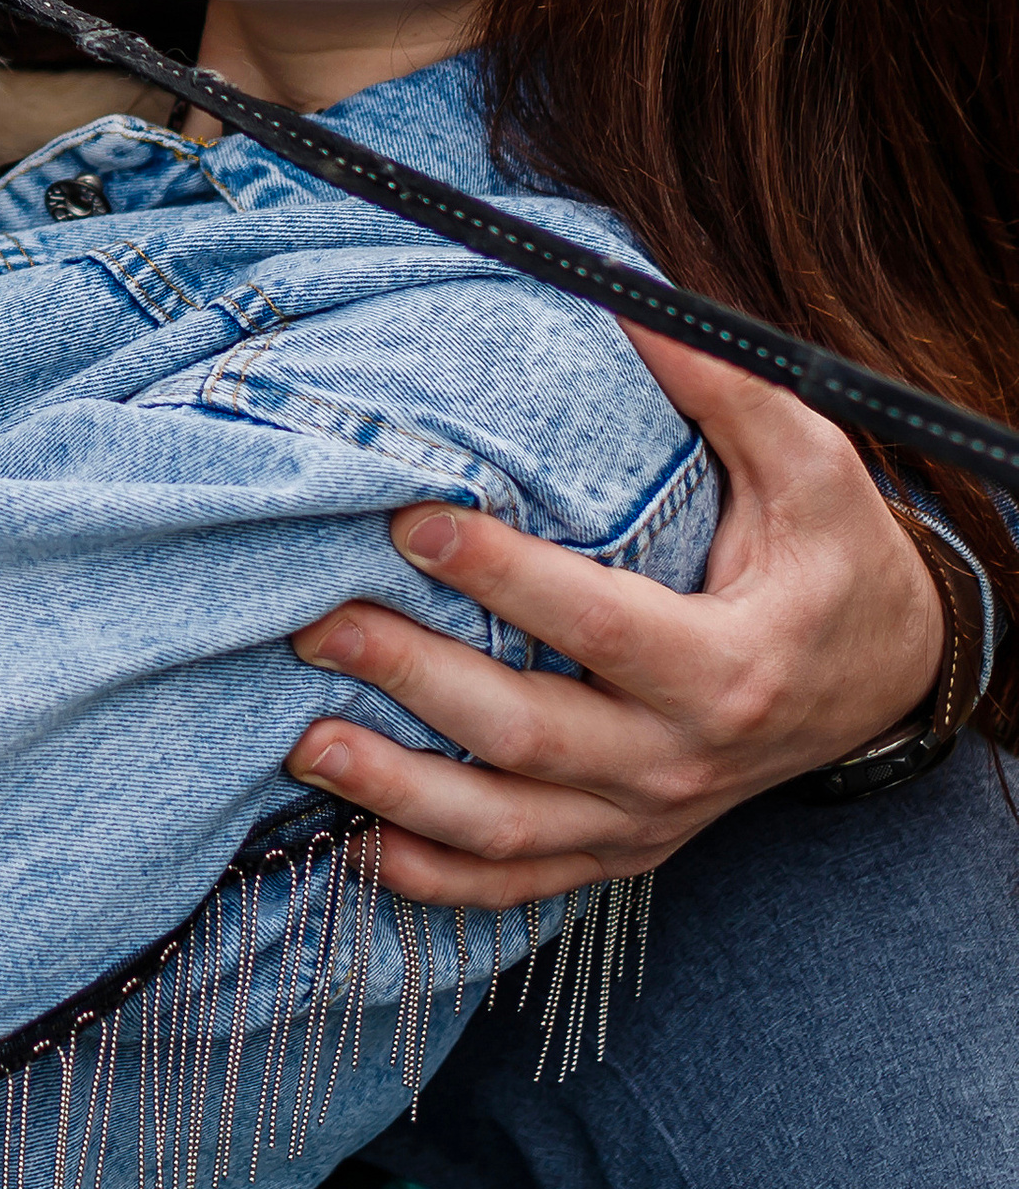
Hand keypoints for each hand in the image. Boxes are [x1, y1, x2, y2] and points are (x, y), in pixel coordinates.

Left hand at [285, 325, 947, 904]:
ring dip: (399, 793)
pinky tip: (359, 850)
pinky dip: (439, 881)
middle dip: (414, 680)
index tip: (409, 522)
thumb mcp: (812, 463)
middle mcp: (685, 758)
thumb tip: (628, 303)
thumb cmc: (834, 557)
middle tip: (318, 625)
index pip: (598, 623)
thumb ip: (726, 388)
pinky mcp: (626, 848)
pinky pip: (524, 885)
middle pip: (530, 734)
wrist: (883, 677)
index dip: (502, 577)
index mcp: (729, 665)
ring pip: (510, 828)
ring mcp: (651, 817)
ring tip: (305, 743)